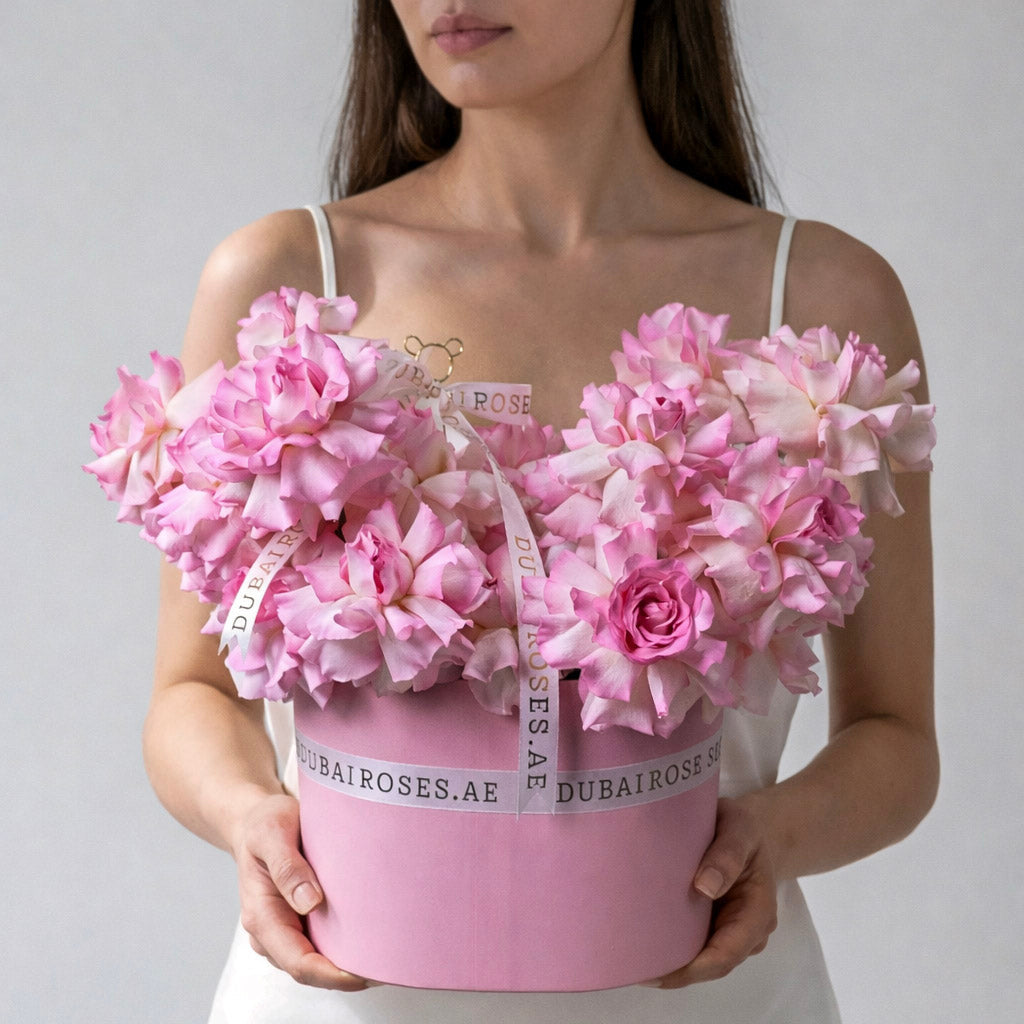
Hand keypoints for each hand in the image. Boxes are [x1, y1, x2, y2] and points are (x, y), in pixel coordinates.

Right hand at [232, 792, 375, 990]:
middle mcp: (271, 930)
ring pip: (316, 960)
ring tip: (386, 958)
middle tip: (388, 968)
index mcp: (261, 915)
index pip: (297, 962)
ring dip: (346, 964)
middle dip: (346, 975)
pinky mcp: (298, 919)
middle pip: (310, 969)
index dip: (331, 974)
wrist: (256, 820)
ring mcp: (284, 928)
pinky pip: (321, 943)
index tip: (364, 973)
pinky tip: (370, 940)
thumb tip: (310, 902)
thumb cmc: (264, 824)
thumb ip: (287, 866)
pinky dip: (344, 948)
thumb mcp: (271, 834)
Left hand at [644, 796, 777, 988]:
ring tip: (632, 960)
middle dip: (676, 972)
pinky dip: (672, 948)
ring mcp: (730, 930)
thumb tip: (705, 887)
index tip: (659, 971)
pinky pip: (694, 944)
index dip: (694, 968)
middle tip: (633, 968)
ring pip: (702, 958)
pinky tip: (643, 945)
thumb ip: (728, 853)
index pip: (728, 952)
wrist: (745, 830)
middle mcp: (748, 930)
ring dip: (672, 963)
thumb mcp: (740, 828)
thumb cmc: (742, 827)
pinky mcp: (713, 925)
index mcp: (758, 910)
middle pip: (713, 964)